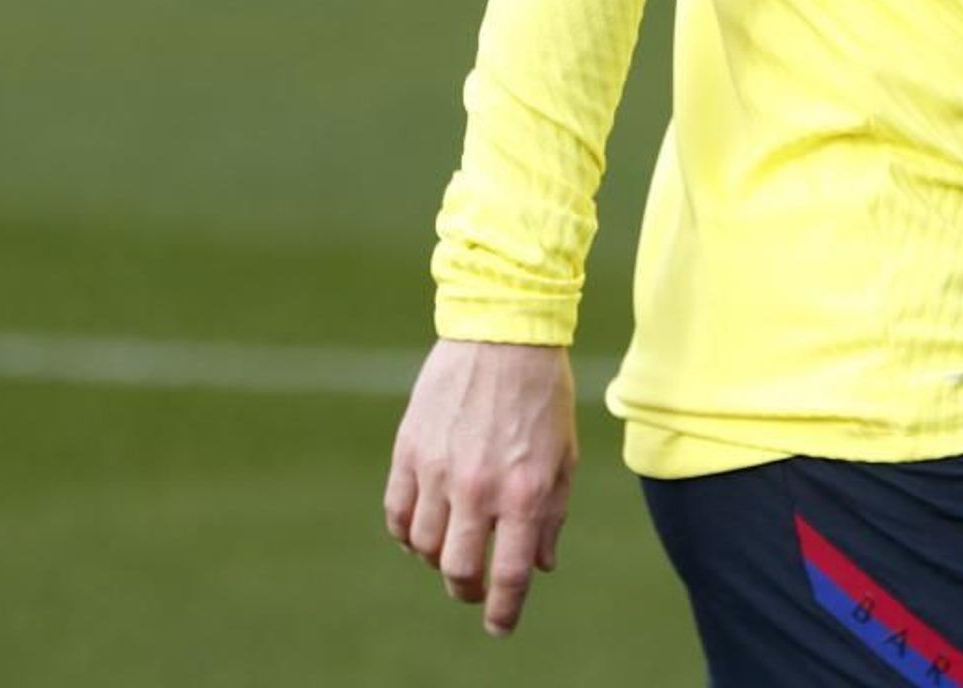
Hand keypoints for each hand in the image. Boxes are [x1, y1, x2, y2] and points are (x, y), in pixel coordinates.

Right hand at [384, 338, 577, 637]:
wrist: (502, 335)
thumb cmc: (543, 395)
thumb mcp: (564, 457)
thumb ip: (552, 515)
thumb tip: (542, 564)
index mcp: (524, 493)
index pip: (510, 575)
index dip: (503, 611)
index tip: (498, 627)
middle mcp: (479, 488)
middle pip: (458, 571)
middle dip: (466, 590)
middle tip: (472, 587)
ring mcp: (438, 471)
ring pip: (424, 547)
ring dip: (437, 558)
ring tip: (452, 546)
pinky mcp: (409, 451)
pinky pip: (397, 515)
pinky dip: (407, 533)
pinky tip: (422, 528)